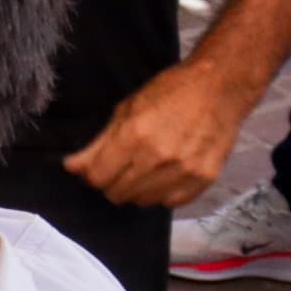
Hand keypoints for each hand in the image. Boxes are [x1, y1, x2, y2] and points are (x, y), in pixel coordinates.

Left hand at [61, 59, 253, 208]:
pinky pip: (172, 203)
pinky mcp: (205, 178)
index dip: (93, 175)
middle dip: (112, 183)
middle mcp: (158, 158)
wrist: (219, 88)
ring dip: (137, 190)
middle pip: (118, 193)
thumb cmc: (170, 92)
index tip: (98, 168)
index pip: (98, 177)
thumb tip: (71, 167)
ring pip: (143, 201)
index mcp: (134, 136)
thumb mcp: (126, 110)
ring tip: (144, 168)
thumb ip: (98, 143)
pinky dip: (163, 193)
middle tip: (120, 167)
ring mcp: (184, 171)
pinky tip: (165, 175)